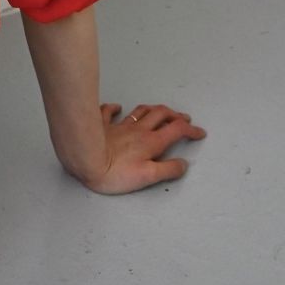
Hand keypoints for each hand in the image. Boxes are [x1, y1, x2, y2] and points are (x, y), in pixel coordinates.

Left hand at [77, 101, 206, 194]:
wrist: (85, 160)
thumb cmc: (116, 172)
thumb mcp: (148, 177)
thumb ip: (168, 170)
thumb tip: (183, 164)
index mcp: (151, 142)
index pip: (177, 130)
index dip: (191, 130)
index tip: (200, 132)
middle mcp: (138, 130)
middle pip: (162, 115)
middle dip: (176, 115)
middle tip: (184, 119)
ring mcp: (120, 125)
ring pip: (141, 111)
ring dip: (154, 109)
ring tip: (161, 112)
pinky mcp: (101, 125)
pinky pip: (108, 112)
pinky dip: (115, 108)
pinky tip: (116, 107)